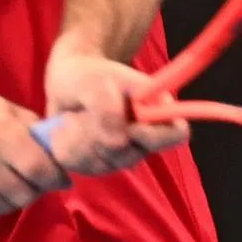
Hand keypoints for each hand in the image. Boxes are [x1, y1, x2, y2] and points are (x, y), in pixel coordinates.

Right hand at [0, 78, 69, 219]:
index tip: (60, 178)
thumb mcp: (0, 106)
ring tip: (9, 181)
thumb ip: (31, 128)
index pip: (40, 169)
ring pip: (4, 206)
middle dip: (35, 190)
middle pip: (24, 194)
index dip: (56, 178)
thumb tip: (61, 152)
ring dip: (13, 197)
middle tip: (34, 181)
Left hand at [42, 34, 189, 175]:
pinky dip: (69, 147)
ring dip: (80, 140)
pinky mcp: (99, 162)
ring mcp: (122, 153)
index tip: (131, 128)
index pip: (176, 134)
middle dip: (99, 136)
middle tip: (84, 112)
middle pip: (130, 156)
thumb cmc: (87, 74)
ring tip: (72, 116)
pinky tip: (65, 129)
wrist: (65, 79)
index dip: (155, 137)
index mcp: (156, 109)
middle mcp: (144, 136)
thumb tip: (117, 144)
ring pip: (103, 164)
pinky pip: (84, 167)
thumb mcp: (94, 82)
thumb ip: (107, 109)